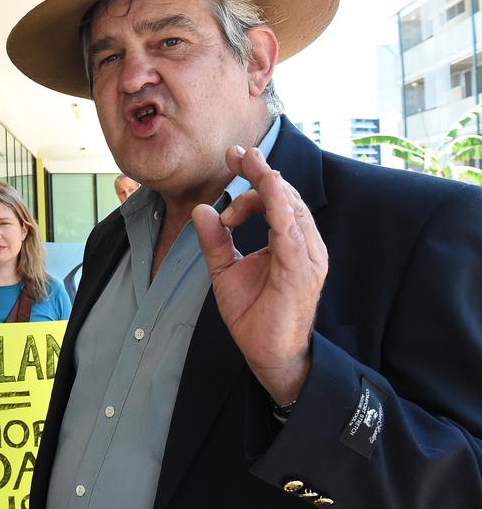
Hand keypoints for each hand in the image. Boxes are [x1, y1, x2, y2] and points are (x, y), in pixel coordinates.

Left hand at [192, 146, 327, 404]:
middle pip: (284, 196)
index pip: (274, 200)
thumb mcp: (225, 270)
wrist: (268, 354)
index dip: (256, 176)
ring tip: (247, 164)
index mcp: (287, 242)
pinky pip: (292, 230)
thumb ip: (215, 241)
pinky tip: (267, 187)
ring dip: (267, 182)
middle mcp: (303, 245)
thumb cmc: (253, 315)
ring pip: (290, 206)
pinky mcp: (302, 270)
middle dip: (259, 172)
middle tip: (235, 154)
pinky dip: (280, 206)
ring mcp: (307, 256)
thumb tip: (202, 210)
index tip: (233, 156)